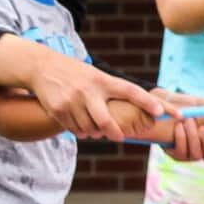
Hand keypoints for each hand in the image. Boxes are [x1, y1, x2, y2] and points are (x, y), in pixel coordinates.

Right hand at [23, 48, 163, 140]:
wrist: (42, 66)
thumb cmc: (75, 74)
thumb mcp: (95, 76)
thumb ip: (110, 92)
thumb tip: (131, 115)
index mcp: (103, 80)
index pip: (130, 90)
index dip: (147, 102)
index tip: (161, 112)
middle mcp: (89, 90)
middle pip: (106, 121)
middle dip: (115, 133)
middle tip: (120, 137)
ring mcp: (73, 100)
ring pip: (90, 130)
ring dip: (95, 133)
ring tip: (92, 124)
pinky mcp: (59, 109)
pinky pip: (76, 131)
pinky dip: (81, 132)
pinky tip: (78, 122)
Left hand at [146, 90, 203, 165]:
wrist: (162, 105)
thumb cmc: (185, 104)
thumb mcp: (201, 104)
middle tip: (203, 128)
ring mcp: (191, 153)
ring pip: (197, 155)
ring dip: (192, 137)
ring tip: (187, 120)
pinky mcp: (177, 154)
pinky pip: (182, 153)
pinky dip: (181, 139)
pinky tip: (178, 126)